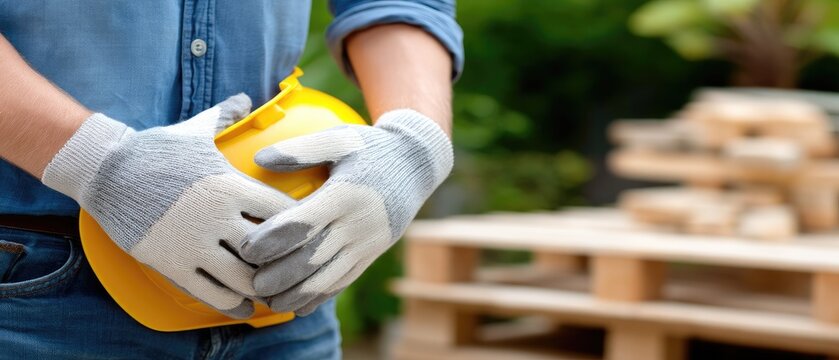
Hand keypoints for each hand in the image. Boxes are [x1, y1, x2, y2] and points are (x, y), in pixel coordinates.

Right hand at [42, 94, 294, 318]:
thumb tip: (244, 97)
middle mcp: (217, 216)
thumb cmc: (155, 150)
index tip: (305, 232)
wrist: (104, 171)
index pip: (283, 211)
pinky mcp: (172, 263)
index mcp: (230, 184)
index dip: (299, 225)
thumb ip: (225, 115)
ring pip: (244, 277)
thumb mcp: (194, 130)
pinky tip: (243, 305)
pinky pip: (211, 293)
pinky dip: (232, 303)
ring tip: (271, 290)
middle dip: (285, 261)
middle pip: (270, 249)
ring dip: (261, 286)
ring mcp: (194, 242)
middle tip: (293, 268)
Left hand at [240, 109, 452, 314]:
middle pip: (314, 257)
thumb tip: (260, 159)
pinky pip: (345, 279)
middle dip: (280, 275)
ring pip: (329, 276)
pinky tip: (299, 306)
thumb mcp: (340, 138)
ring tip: (270, 303)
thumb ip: (301, 150)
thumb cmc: (371, 147)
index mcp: (346, 194)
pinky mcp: (372, 253)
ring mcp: (368, 243)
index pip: (304, 222)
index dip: (273, 238)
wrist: (418, 164)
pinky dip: (321, 296)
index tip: (246, 249)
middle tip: (251, 285)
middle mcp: (358, 224)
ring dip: (298, 293)